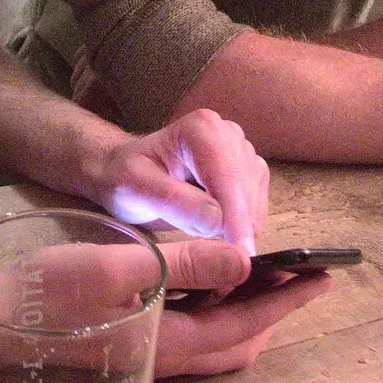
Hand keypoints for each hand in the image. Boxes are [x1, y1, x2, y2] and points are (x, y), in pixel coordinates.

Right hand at [17, 239, 328, 377]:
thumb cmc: (52, 290)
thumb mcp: (120, 265)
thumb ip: (185, 264)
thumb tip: (244, 259)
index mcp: (172, 341)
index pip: (247, 324)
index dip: (287, 300)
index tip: (322, 275)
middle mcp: (169, 358)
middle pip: (240, 342)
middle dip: (276, 311)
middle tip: (302, 275)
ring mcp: (152, 356)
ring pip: (219, 342)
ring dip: (249, 312)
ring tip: (266, 274)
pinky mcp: (136, 346)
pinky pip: (197, 335)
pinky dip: (220, 312)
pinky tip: (212, 281)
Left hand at [86, 109, 268, 250]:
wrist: (127, 172)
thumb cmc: (126, 177)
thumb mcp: (136, 188)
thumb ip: (173, 202)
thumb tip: (217, 221)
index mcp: (202, 129)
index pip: (227, 177)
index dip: (237, 216)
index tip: (243, 253)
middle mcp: (228, 134)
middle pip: (245, 189)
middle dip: (236, 225)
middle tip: (213, 252)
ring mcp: (241, 152)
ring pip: (255, 200)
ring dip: (238, 226)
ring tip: (204, 235)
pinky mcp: (249, 173)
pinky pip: (256, 206)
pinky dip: (242, 226)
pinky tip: (218, 233)